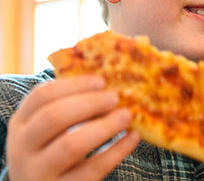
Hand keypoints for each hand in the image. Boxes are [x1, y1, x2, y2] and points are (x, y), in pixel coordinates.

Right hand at [6, 76, 139, 180]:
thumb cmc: (51, 152)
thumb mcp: (47, 131)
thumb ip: (67, 108)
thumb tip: (108, 84)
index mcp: (21, 124)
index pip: (41, 96)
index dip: (73, 85)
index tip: (101, 81)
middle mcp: (23, 147)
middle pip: (54, 117)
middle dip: (88, 103)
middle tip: (115, 98)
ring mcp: (39, 171)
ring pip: (71, 145)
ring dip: (104, 127)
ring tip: (127, 116)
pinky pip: (93, 169)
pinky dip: (117, 151)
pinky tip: (132, 138)